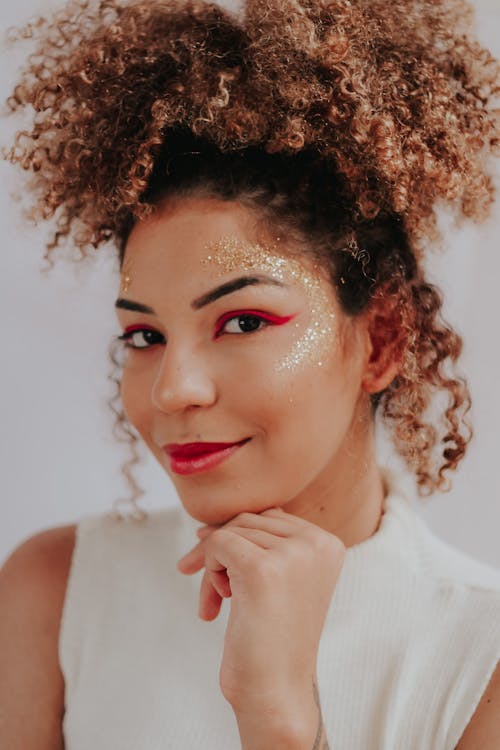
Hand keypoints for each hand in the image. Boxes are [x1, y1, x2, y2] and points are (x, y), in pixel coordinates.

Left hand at [177, 507, 344, 745]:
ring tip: (218, 604)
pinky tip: (212, 608)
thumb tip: (207, 524)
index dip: (241, 540)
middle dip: (222, 551)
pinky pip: (218, 544)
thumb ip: (263, 542)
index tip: (226, 572)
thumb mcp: (281, 579)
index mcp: (328, 544)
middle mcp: (317, 543)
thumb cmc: (271, 638)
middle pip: (249, 520)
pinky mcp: (262, 568)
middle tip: (215, 591)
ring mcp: (292, 554)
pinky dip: (207, 572)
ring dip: (213, 566)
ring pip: (231, 531)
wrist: (275, 690)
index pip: (271, 516)